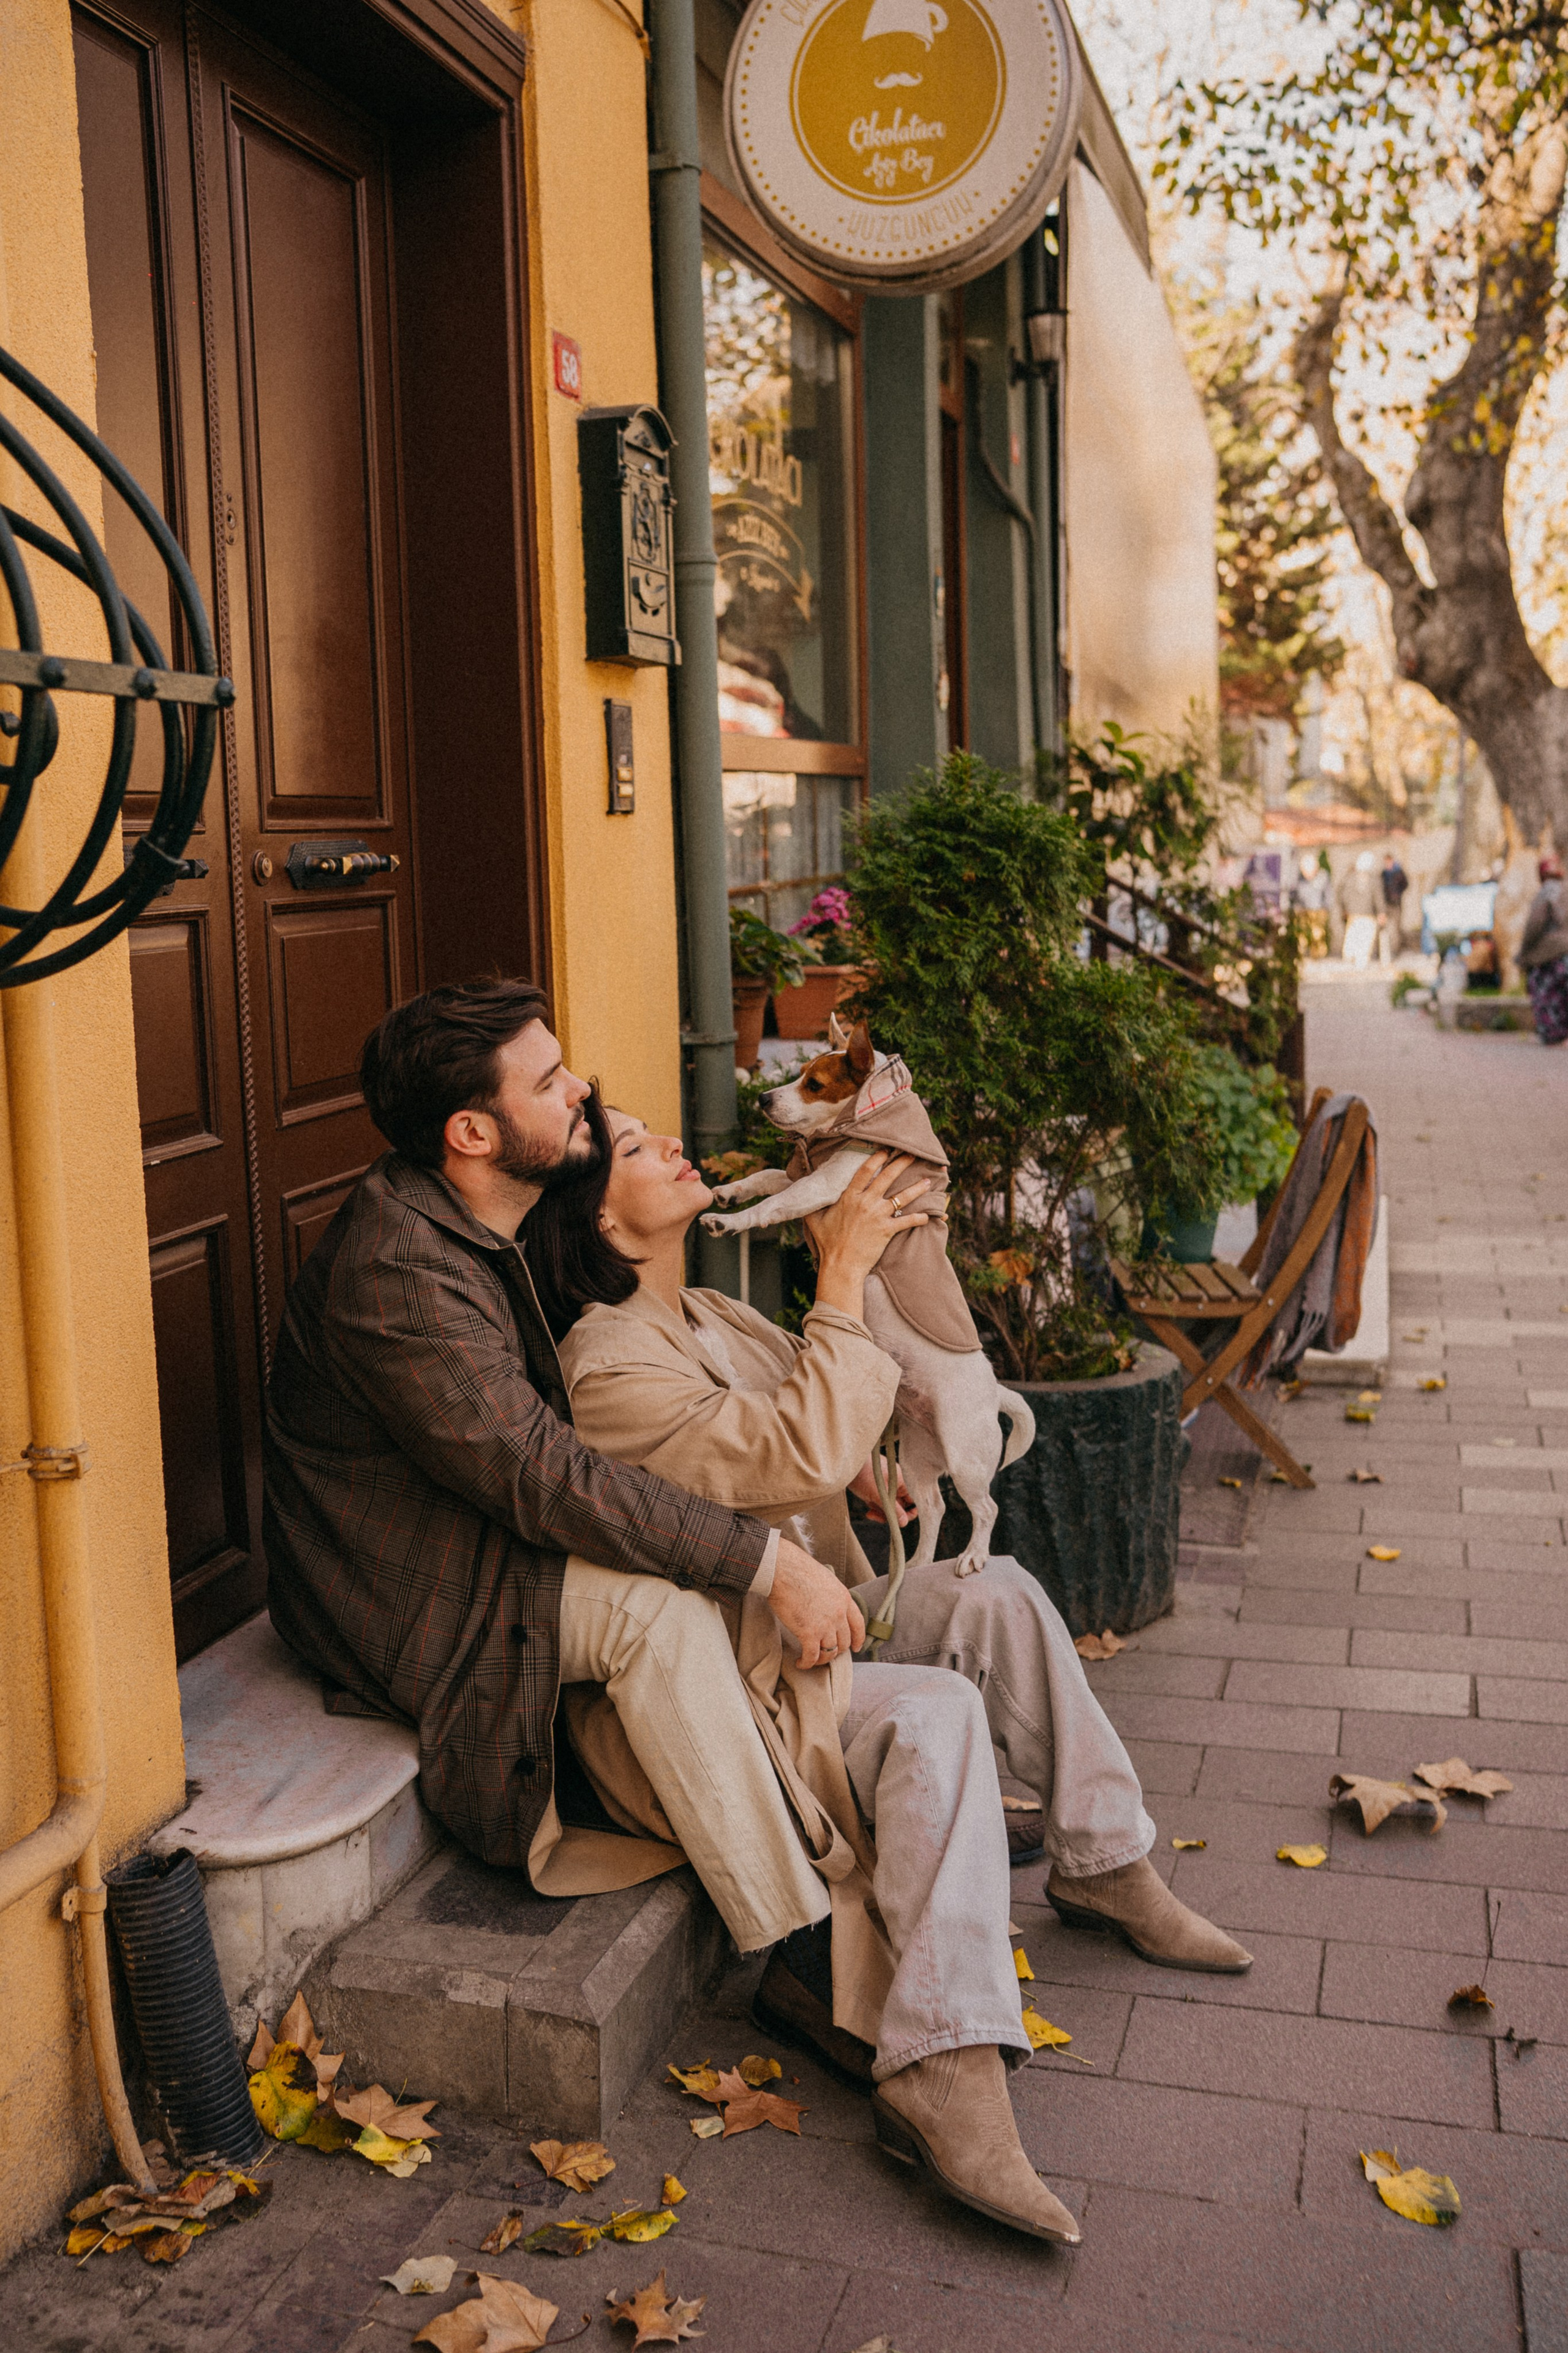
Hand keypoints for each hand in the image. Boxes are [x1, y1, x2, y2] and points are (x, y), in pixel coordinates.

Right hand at [769, 1538, 864, 1668]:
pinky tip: (799, 1662)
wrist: (783, 1570)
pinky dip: (806, 1663)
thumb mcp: (825, 1579)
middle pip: (844, 1642)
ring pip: (830, 1652)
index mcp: (844, 1598)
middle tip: (826, 1652)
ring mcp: (825, 1625)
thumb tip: (824, 1603)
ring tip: (811, 1659)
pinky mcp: (809, 1634)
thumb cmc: (798, 1570)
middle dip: (836, 1650)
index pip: (858, 1624)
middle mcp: (839, 1613)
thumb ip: (830, 1595)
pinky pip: (812, 1656)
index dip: (858, 1639)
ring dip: (821, 1659)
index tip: (856, 1647)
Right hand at [807, 1152, 929, 1319]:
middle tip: (911, 1154)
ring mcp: (878, 1215)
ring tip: (927, 1181)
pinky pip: (907, 1221)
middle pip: (887, 1177)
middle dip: (901, 1163)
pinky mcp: (888, 1230)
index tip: (886, 1150)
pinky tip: (927, 1215)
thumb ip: (813, 1203)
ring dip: (917, 1188)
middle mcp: (866, 1202)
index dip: (877, 1158)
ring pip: (902, 1197)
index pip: (865, 1170)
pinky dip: (919, 1218)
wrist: (840, 1265)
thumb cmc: (827, 1243)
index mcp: (849, 1197)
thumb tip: (803, 1190)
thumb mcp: (814, 1219)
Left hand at [848, 1460, 915, 1524]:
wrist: (846, 1462)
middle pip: (899, 1507)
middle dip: (888, 1514)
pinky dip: (873, 1505)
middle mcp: (895, 1484)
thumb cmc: (864, 1474)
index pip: (913, 1502)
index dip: (908, 1514)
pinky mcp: (875, 1488)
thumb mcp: (880, 1495)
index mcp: (902, 1483)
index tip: (896, 1521)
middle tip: (875, 1515)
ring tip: (869, 1510)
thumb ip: (893, 1510)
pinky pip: (878, 1502)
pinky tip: (867, 1503)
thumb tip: (904, 1523)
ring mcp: (885, 1486)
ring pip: (888, 1506)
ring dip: (879, 1511)